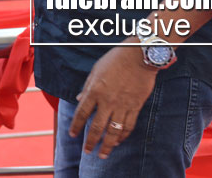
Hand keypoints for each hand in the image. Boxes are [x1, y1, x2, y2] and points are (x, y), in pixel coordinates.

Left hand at [69, 41, 156, 159]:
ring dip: (108, 145)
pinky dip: (123, 136)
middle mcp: (107, 100)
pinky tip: (118, 141)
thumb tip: (79, 99)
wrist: (139, 56)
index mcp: (95, 90)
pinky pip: (128, 126)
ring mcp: (122, 105)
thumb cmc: (115, 59)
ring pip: (114, 131)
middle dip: (91, 142)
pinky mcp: (136, 106)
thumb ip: (87, 87)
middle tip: (88, 151)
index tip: (72, 134)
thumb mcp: (95, 70)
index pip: (82, 113)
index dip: (76, 126)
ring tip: (103, 154)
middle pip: (97, 127)